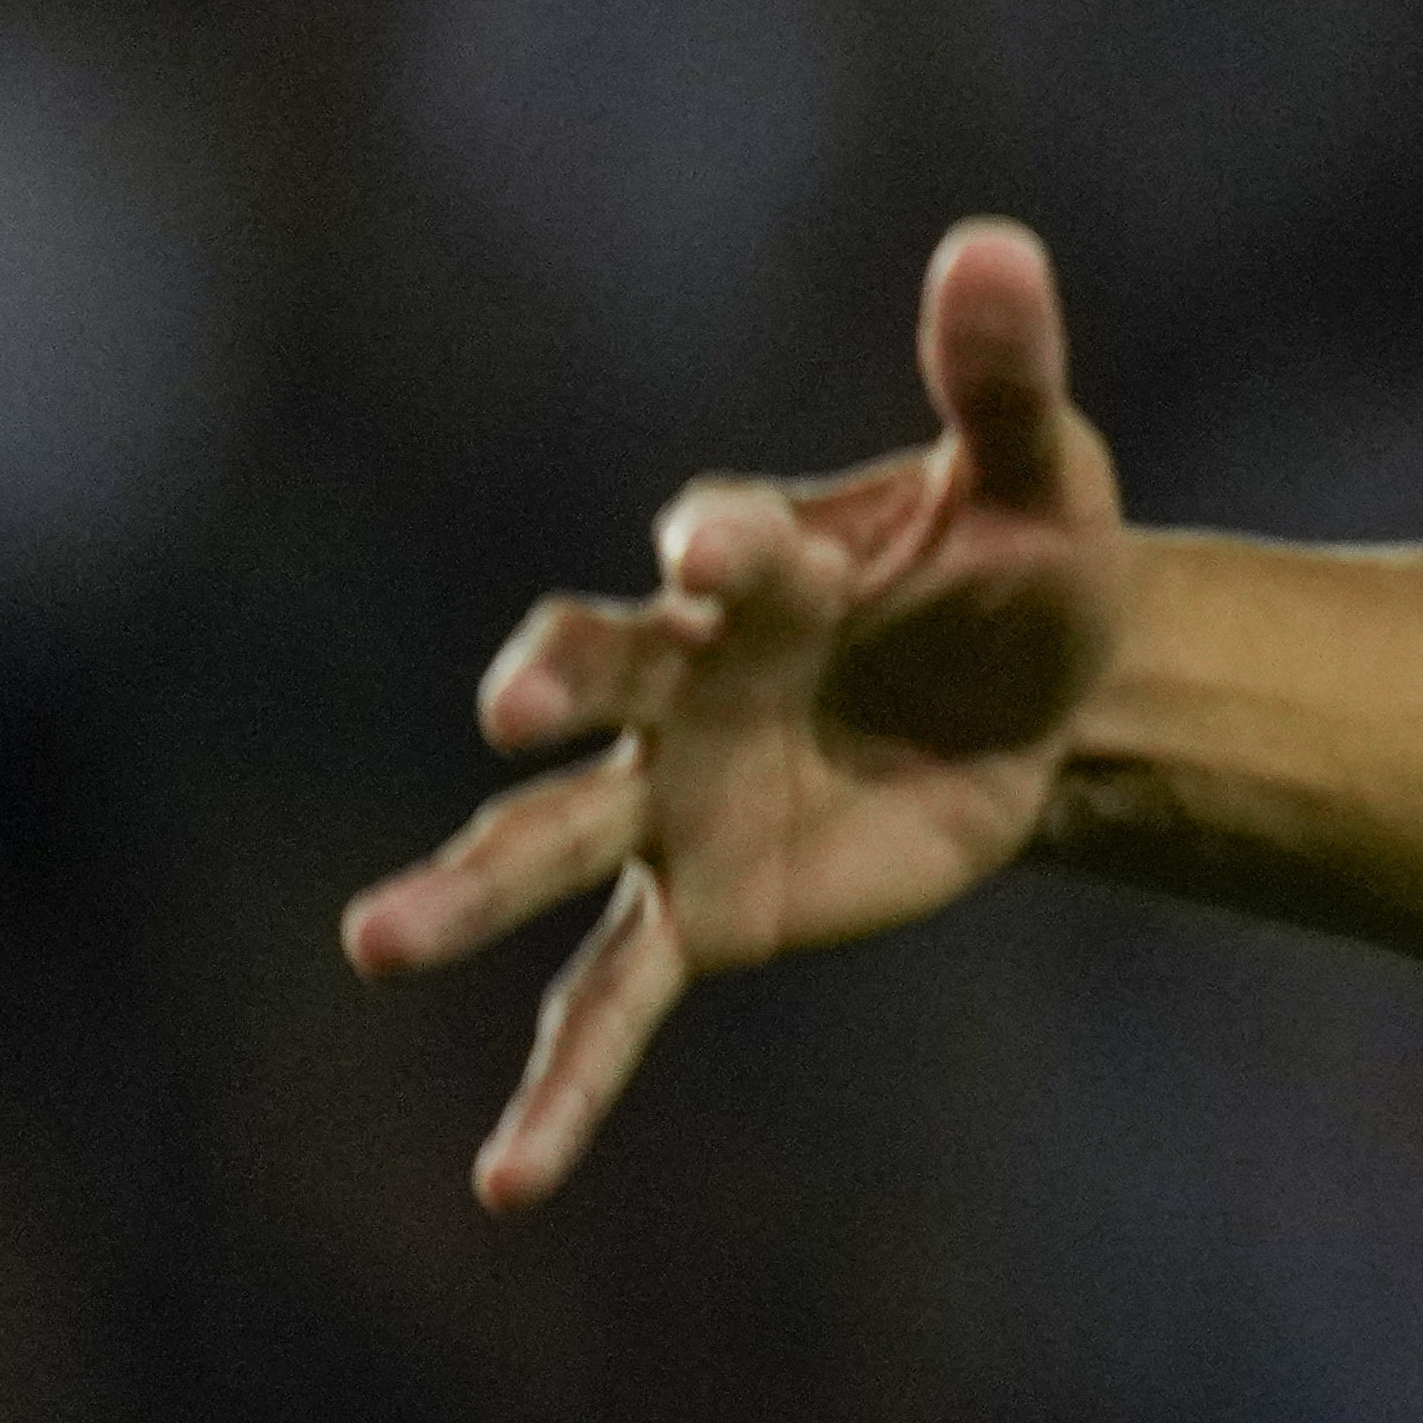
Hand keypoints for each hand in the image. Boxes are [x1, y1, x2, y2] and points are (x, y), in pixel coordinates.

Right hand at [337, 219, 1130, 1206]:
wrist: (1051, 692)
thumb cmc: (1023, 564)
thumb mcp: (1036, 476)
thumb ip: (998, 373)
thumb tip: (996, 241)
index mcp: (758, 564)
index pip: (719, 547)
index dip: (728, 546)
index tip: (729, 551)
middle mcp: (680, 680)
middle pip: (595, 675)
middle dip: (554, 680)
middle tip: (511, 705)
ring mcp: (674, 801)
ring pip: (543, 845)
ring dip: (462, 889)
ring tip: (371, 938)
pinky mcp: (705, 906)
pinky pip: (614, 1001)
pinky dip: (564, 1086)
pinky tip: (508, 1181)